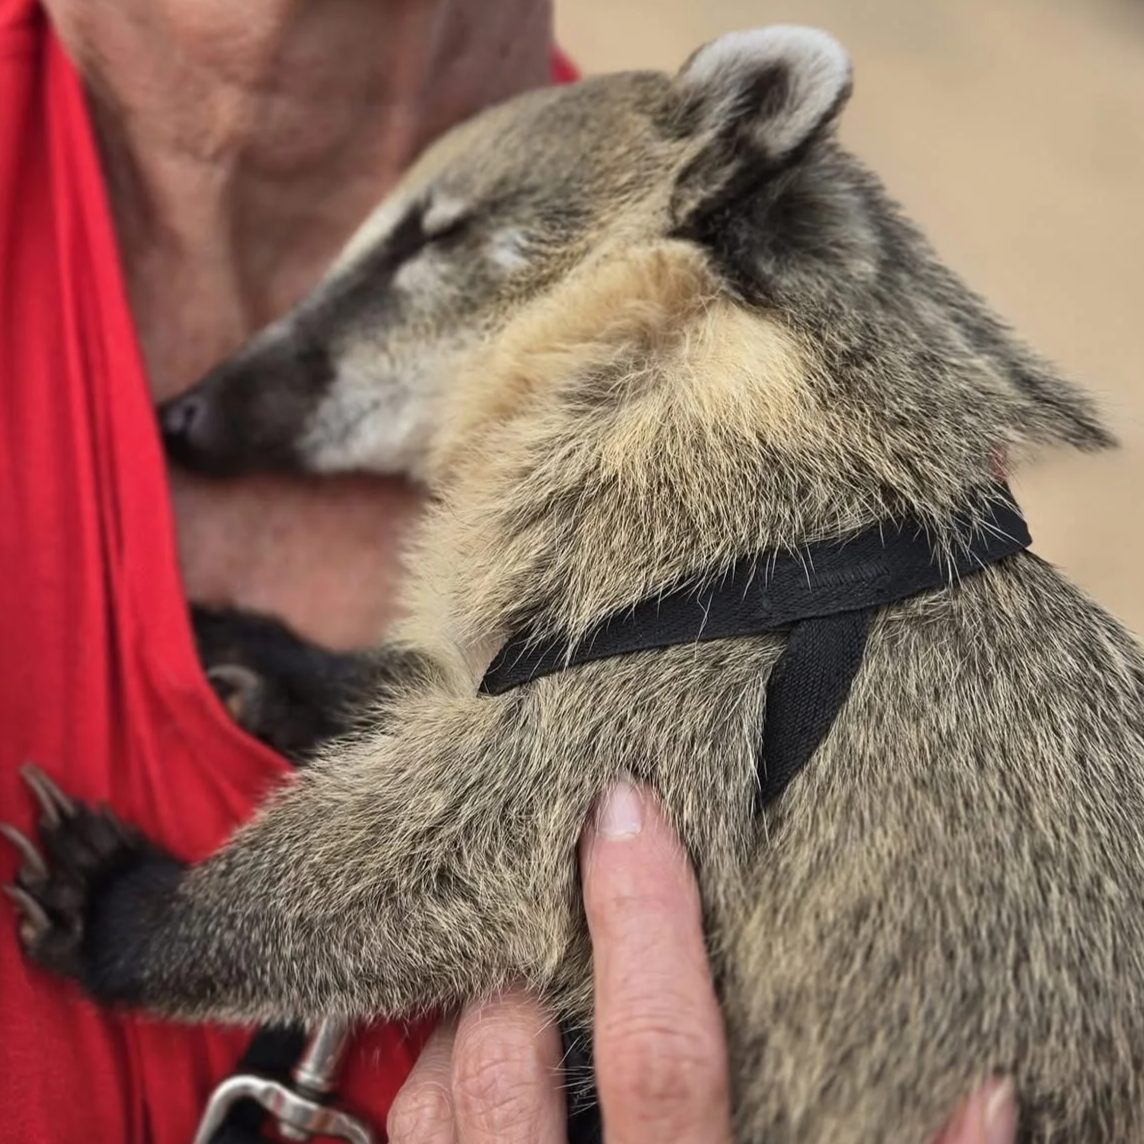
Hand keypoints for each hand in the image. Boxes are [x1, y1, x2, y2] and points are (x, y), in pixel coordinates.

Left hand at [385, 780, 1017, 1143]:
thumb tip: (986, 1097)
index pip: (663, 1058)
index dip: (649, 922)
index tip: (629, 809)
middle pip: (510, 1064)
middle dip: (520, 964)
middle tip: (548, 903)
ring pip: (428, 1106)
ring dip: (460, 1022)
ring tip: (503, 978)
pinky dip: (420, 1097)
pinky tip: (456, 1072)